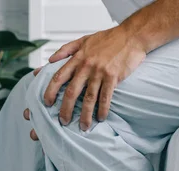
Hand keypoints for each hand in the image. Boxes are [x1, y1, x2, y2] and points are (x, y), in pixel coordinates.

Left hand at [25, 26, 146, 138]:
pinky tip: (101, 118)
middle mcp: (86, 66)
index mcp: (77, 58)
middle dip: (65, 109)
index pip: (59, 77)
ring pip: (89, 98)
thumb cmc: (108, 38)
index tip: (46, 103)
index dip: (50, 91)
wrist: (132, 35)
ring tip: (83, 127)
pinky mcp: (114, 76)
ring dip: (85, 114)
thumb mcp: (83, 40)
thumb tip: (50, 60)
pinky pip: (106, 96)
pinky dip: (103, 109)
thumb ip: (66, 49)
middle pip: (71, 91)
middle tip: (63, 121)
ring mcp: (100, 72)